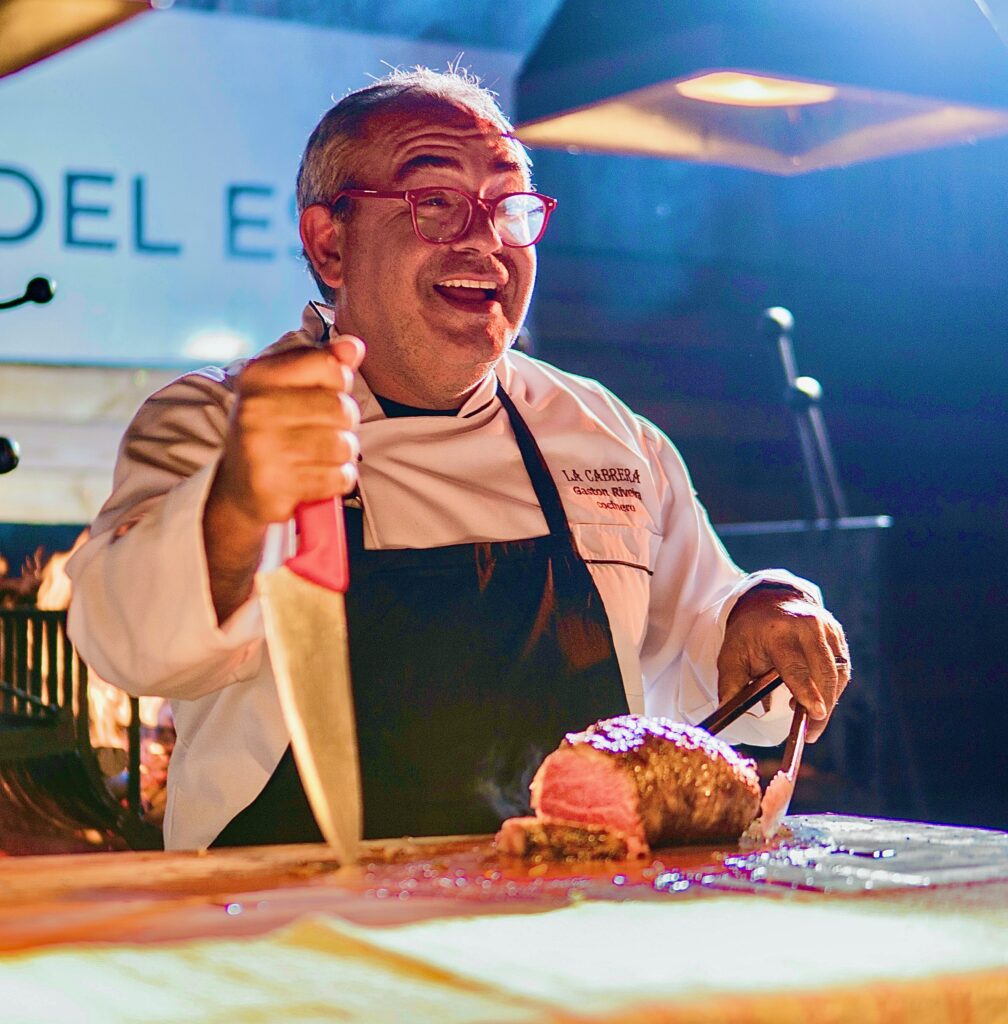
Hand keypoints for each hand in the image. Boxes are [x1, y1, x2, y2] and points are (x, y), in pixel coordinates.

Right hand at [213, 335, 364, 527]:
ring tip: (319, 456)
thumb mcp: (290, 390)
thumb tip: (353, 346)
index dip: (339, 384)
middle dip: (344, 424)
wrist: (240, 488)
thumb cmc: (274, 432)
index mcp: (258, 376)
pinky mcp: (275, 485)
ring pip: (343, 445)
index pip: (329, 366)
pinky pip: (339, 477)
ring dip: (342, 455)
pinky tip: (317, 476)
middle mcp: (255, 408)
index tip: (322, 396)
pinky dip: (337, 480)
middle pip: (341, 408)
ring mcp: (262, 448)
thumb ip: (324, 364)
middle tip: (321, 433)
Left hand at [716, 586, 849, 741]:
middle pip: (824, 673)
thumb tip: (727, 713)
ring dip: (828, 699)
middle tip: (811, 732)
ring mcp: (826, 628)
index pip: (796, 667)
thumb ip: (730, 685)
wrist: (768, 600)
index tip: (816, 713)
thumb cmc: (749, 632)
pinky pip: (842, 667)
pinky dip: (833, 687)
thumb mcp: (732, 654)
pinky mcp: (837, 634)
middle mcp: (807, 627)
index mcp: (778, 632)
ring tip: (810, 717)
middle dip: (822, 706)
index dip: (807, 692)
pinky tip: (817, 697)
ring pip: (838, 673)